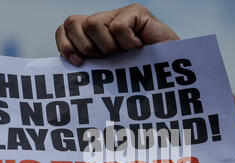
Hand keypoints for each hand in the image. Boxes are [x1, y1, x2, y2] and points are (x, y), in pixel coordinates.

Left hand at [55, 3, 179, 65]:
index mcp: (94, 38)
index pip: (65, 30)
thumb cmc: (139, 79)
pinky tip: (138, 47)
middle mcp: (104, 23)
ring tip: (123, 53)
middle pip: (73, 23)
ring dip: (106, 47)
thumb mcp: (106, 75)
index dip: (65, 44)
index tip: (76, 62)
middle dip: (82, 46)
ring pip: (92, 24)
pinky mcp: (135, 12)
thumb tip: (66, 63)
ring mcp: (119, 16)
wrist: (169, 77)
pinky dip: (126, 42)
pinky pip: (117, 27)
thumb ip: (88, 66)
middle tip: (103, 58)